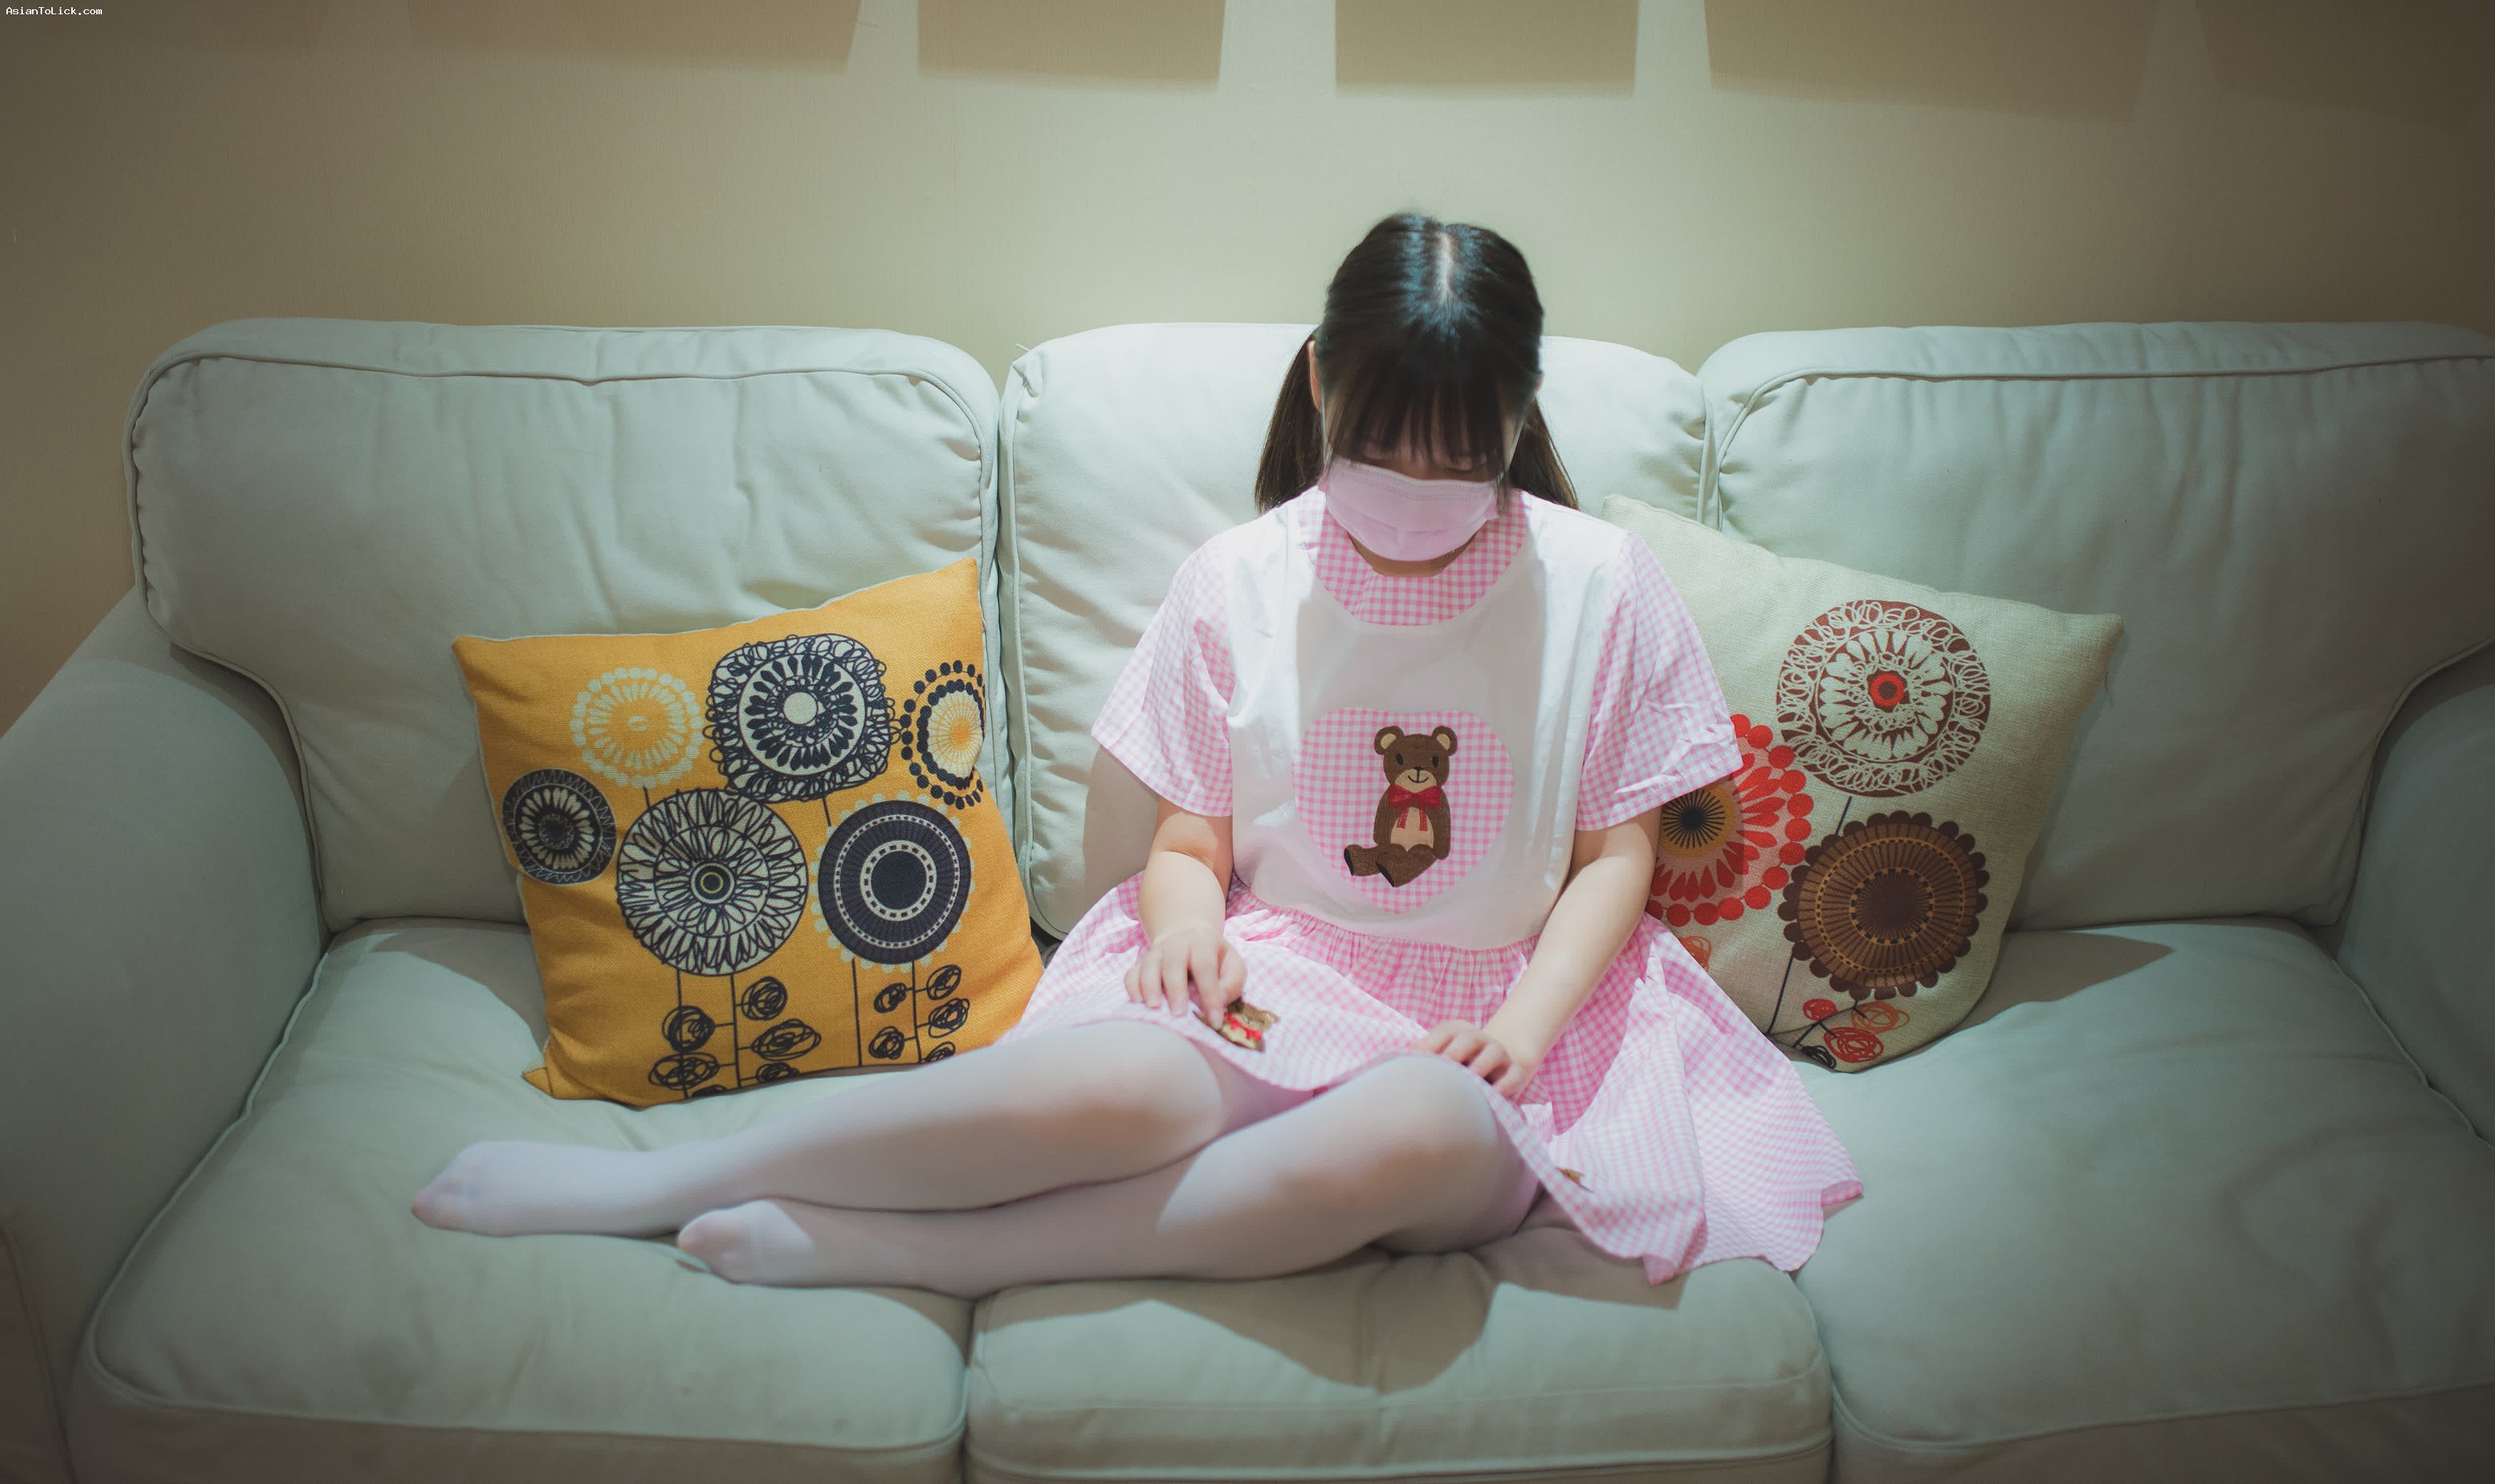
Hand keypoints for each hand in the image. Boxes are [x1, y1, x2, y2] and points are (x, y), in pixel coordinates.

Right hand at [1123, 922, 1245, 1030]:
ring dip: (1149, 988)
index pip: (1205, 967)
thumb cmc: (1214, 958)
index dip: (1210, 994)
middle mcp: (1177, 944)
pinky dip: (1132, 988)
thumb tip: (1220, 1000)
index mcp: (1202, 942)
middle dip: (1176, 990)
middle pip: (1173, 964)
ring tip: (1154, 1009)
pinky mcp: (1141, 962)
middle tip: (1179, 1015)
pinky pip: (1131, 973)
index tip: (1214, 1020)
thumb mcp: (1232, 964)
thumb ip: (1232, 982)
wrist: (1188, 937)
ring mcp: (1156, 952)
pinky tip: (1139, 1003)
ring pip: (1148, 966)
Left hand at [1411, 1019, 1538, 1098]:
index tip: (1417, 1057)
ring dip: (1481, 1065)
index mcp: (1458, 1031)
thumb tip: (1403, 1059)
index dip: (1432, 1043)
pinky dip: (1506, 1084)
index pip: (1445, 1032)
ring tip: (1470, 1078)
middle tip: (1443, 1065)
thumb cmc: (1459, 1064)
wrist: (1498, 1066)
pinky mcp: (1516, 1072)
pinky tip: (1496, 1094)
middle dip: (1456, 1050)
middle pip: (1469, 1038)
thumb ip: (1425, 1055)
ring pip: (1492, 1054)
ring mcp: (1499, 1054)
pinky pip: (1514, 1075)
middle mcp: (1480, 1039)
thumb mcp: (1443, 1054)